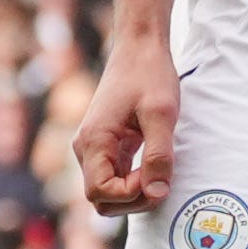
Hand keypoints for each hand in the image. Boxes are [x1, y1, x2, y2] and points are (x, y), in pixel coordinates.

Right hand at [73, 29, 178, 217]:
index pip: (99, 192)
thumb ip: (159, 155)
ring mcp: (94, 147)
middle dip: (132, 200)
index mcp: (93, 141)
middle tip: (161, 179)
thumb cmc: (150, 75)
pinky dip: (134, 181)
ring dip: (133, 193)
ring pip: (106, 191)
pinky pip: (114, 176)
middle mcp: (86, 148)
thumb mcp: (161, 115)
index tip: (154, 175)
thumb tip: (157, 193)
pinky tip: (155, 166)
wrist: (139, 48)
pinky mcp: (106, 145)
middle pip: (100, 198)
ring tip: (159, 173)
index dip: (130, 194)